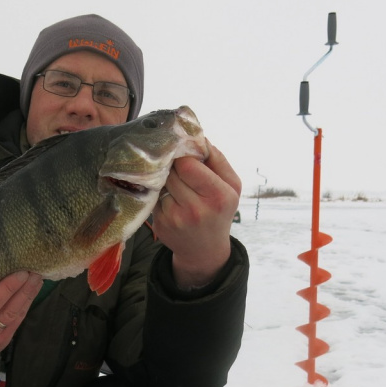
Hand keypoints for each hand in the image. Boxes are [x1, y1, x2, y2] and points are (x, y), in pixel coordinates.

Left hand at [152, 141, 241, 288]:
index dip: (183, 157)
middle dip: (173, 165)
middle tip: (176, 165)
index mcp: (218, 196)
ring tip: (175, 182)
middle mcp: (196, 210)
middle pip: (171, 172)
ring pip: (160, 182)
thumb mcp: (231, 186)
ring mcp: (175, 219)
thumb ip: (219, 159)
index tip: (185, 155)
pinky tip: (169, 197)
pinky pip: (153, 196)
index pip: (187, 165)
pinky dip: (159, 192)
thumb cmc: (220, 211)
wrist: (204, 250)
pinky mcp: (160, 224)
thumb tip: (198, 136)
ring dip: (164, 178)